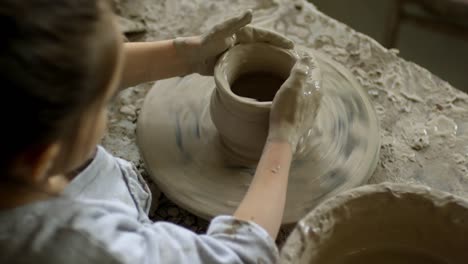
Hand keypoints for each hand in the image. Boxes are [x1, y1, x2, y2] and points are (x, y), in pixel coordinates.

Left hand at [174, 10, 293, 75]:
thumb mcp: (220, 33)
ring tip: (285, 71)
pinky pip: (253, 68)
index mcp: (244, 33)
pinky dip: (262, 72)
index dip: (279, 41)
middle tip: (294, 61)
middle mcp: (245, 42)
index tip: (292, 47)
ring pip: (261, 58)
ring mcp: (241, 54)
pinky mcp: (236, 64)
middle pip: (267, 47)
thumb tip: (250, 12)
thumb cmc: (204, 44)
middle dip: (280, 52)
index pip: (266, 36)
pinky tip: (268, 80)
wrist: (191, 58)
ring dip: (272, 63)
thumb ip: (234, 24)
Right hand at [267, 54, 321, 151]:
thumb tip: (307, 56)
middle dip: (309, 71)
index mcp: (315, 88)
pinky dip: (303, 95)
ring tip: (298, 79)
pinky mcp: (306, 119)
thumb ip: (301, 70)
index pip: (316, 70)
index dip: (310, 60)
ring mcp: (312, 110)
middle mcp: (317, 99)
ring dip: (306, 83)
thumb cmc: (286, 111)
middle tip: (301, 63)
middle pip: (315, 81)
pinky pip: (307, 102)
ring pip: (312, 92)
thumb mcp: (292, 86)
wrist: (285, 137)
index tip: (303, 53)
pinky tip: (297, 98)